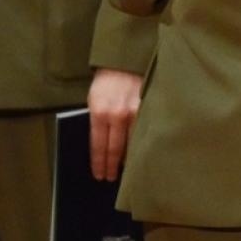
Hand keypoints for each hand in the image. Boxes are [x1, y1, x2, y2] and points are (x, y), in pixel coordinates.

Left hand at [88, 67, 142, 181]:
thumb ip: (97, 121)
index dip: (99, 163)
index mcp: (99, 113)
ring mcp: (134, 111)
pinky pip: (143, 130)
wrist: (123, 61)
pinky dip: (140, 143)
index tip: (99, 175)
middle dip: (111, 166)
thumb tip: (101, 144)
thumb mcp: (93, 101)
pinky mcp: (147, 107)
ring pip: (131, 142)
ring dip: (128, 158)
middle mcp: (117, 114)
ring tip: (126, 171)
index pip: (98, 145)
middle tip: (110, 179)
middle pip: (114, 148)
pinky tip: (140, 152)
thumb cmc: (106, 82)